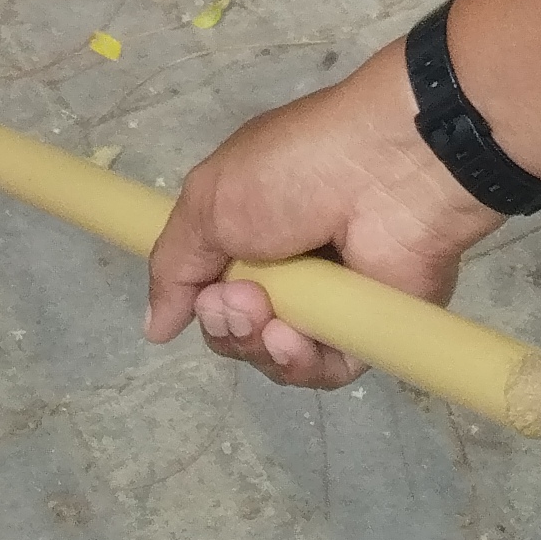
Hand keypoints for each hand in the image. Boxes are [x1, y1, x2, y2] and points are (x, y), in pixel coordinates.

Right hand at [143, 42, 499, 390]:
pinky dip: (299, 362)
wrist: (385, 169)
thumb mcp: (209, 200)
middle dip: (226, 324)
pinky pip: (322, 370)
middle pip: (239, 330)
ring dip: (256, 343)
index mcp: (254, 227)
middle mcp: (290, 267)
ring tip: (265, 313)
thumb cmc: (292, 170)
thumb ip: (174, 266)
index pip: (212, 289)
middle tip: (239, 300)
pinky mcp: (367, 330)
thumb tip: (155, 328)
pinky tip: (291, 338)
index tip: (200, 295)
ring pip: (274, 356)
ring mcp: (330, 301)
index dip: (199, 302)